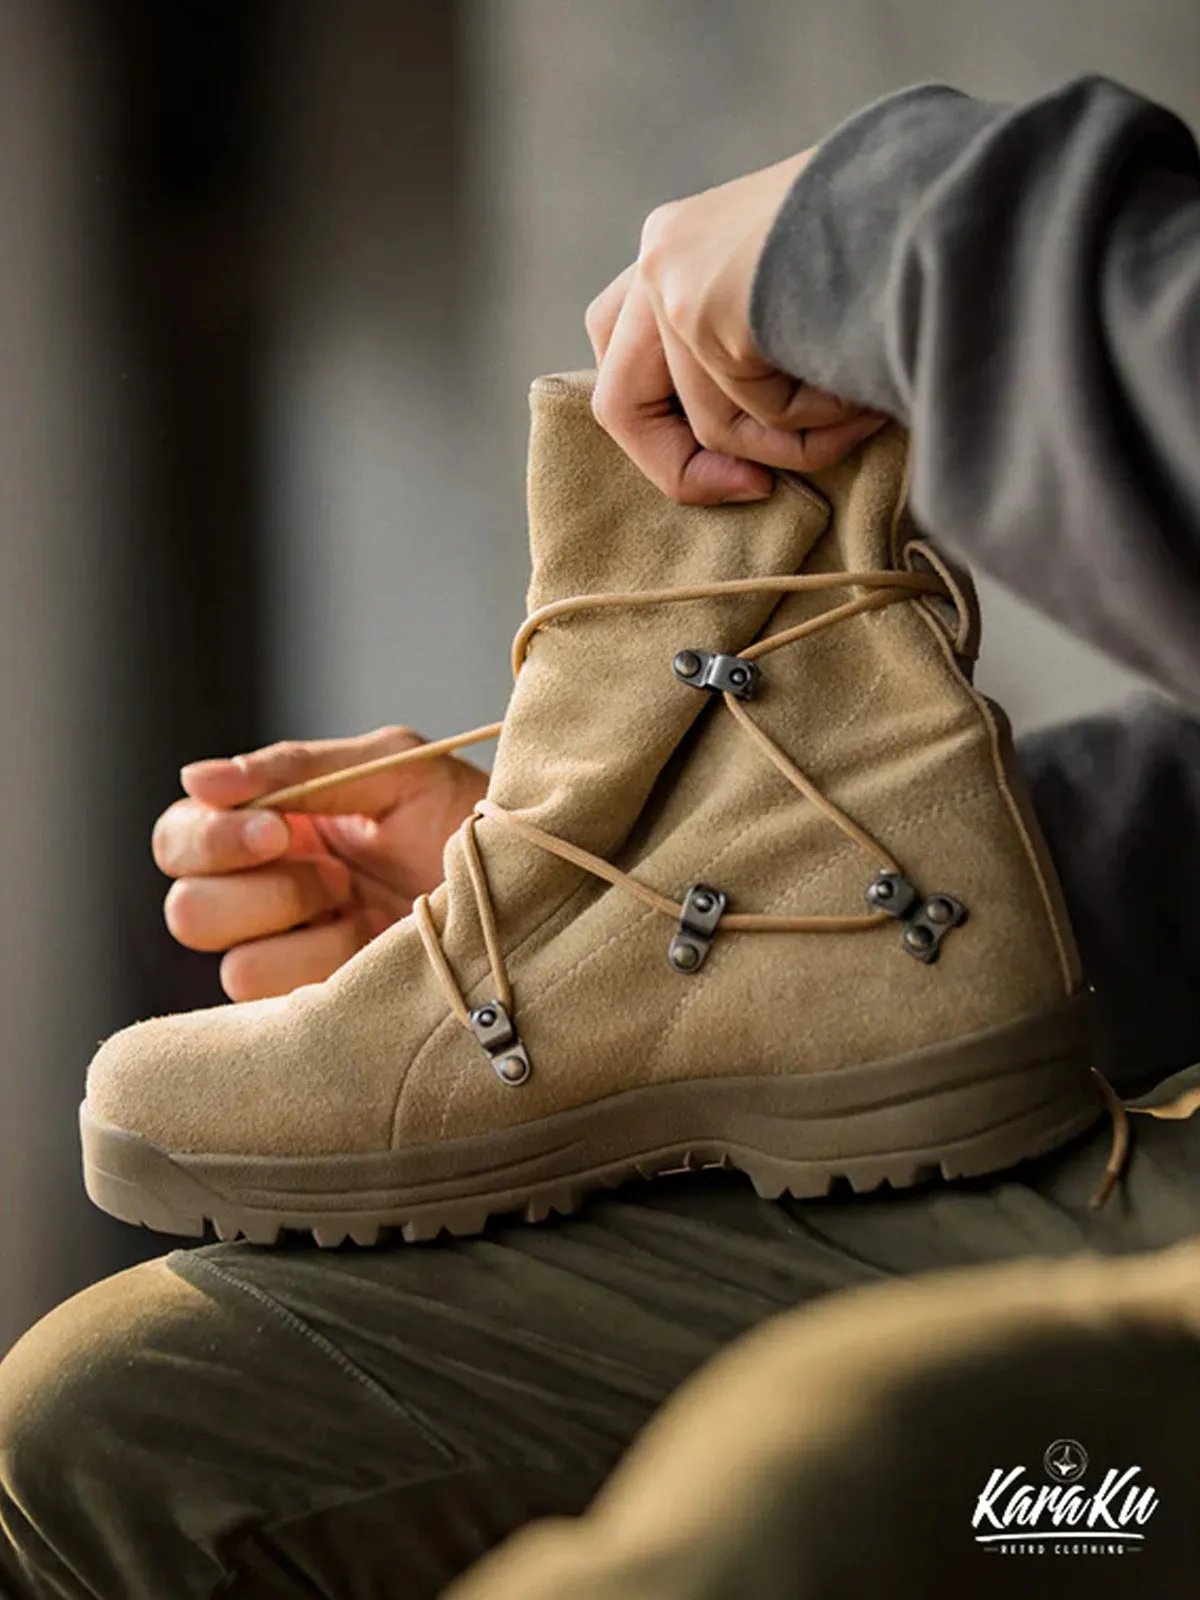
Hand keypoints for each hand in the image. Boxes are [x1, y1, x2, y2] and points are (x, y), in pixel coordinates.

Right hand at [151, 726, 488, 1000]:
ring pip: (234, 965)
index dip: (211, 837)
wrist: (539, 881)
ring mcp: (303, 961)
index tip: (278, 831)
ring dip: (304, 936)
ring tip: (370, 914)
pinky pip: (284, 1011)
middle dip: (257, 890)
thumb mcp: (393, 770)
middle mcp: (276, 899)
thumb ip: (296, 770)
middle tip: (331, 876)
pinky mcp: (331, 1012)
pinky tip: (375, 952)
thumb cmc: (473, 818)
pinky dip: (326, 976)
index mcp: (277, 833)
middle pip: (189, 909)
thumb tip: (195, 779)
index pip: (183, 837)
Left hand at [588, 150, 885, 504]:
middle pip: (618, 403)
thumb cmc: (906, 242)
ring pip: (710, 424)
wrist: (947, 186)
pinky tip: (869, 384)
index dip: (662, 430)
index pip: (618, 346)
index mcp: (683, 238)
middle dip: (680, 471)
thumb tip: (736, 457)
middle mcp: (662, 249)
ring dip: (797, 442)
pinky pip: (753, 413)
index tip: (739, 468)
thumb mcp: (812, 290)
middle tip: (757, 490)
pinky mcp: (700, 305)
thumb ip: (756, 338)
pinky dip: (819, 421)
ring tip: (867, 407)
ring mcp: (672, 276)